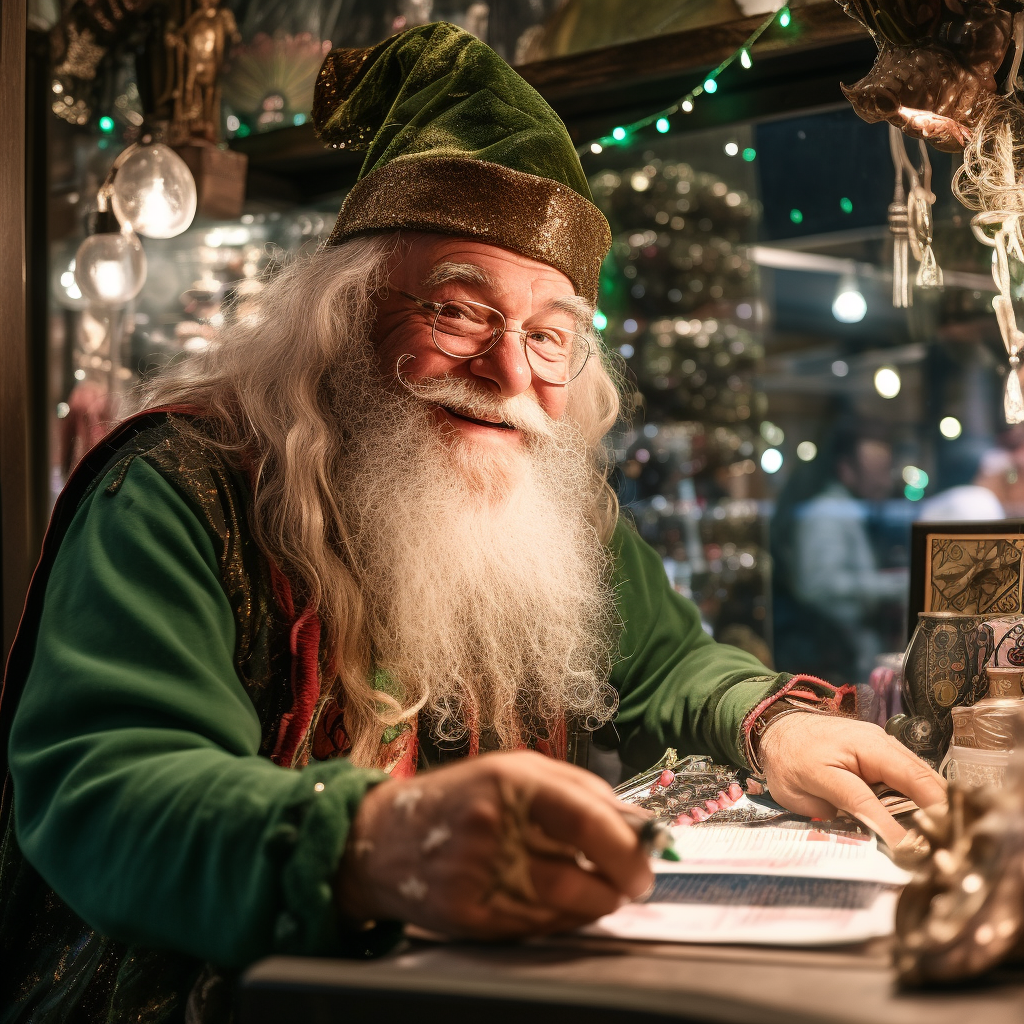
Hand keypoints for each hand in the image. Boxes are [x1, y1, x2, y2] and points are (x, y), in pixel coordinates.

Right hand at [335, 751, 652, 938]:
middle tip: (630, 883)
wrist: (381, 839)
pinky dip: (560, 922)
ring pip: (563, 908)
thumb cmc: (458, 799)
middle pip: (578, 874)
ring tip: (596, 891)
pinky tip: (557, 904)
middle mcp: (492, 827)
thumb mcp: (513, 770)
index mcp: (509, 782)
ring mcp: (477, 876)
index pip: (586, 818)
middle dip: (617, 885)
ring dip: (593, 905)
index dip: (625, 846)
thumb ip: (577, 789)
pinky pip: (536, 930)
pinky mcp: (468, 916)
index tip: (646, 860)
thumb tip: (635, 822)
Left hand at [759, 713, 946, 847]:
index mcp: (854, 753)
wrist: (778, 727)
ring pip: (924, 775)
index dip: (898, 830)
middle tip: (951, 848)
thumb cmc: (788, 760)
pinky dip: (927, 795)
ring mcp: (886, 745)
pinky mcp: (888, 751)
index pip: (880, 797)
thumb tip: (876, 837)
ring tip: (950, 838)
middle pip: (920, 779)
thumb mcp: (804, 791)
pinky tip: (934, 819)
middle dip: (939, 813)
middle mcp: (878, 744)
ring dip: (939, 804)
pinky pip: (915, 773)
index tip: (912, 857)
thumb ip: (840, 810)